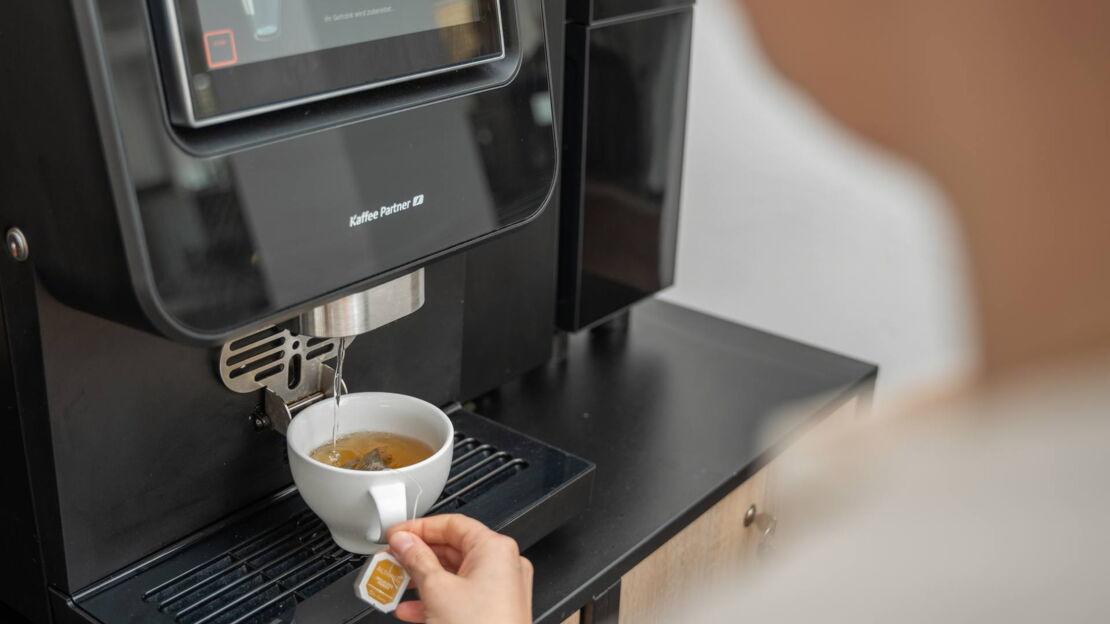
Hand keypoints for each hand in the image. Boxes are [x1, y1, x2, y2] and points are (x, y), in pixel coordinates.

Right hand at [386, 514, 532, 623]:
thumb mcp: (437, 591)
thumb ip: (416, 560)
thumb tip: (404, 542)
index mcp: (496, 549)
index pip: (453, 524)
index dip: (420, 527)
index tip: (396, 535)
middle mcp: (505, 565)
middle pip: (453, 548)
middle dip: (419, 556)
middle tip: (392, 559)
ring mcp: (502, 590)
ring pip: (455, 574)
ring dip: (423, 580)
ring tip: (397, 585)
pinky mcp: (496, 611)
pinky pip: (462, 595)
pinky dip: (437, 599)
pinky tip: (412, 610)